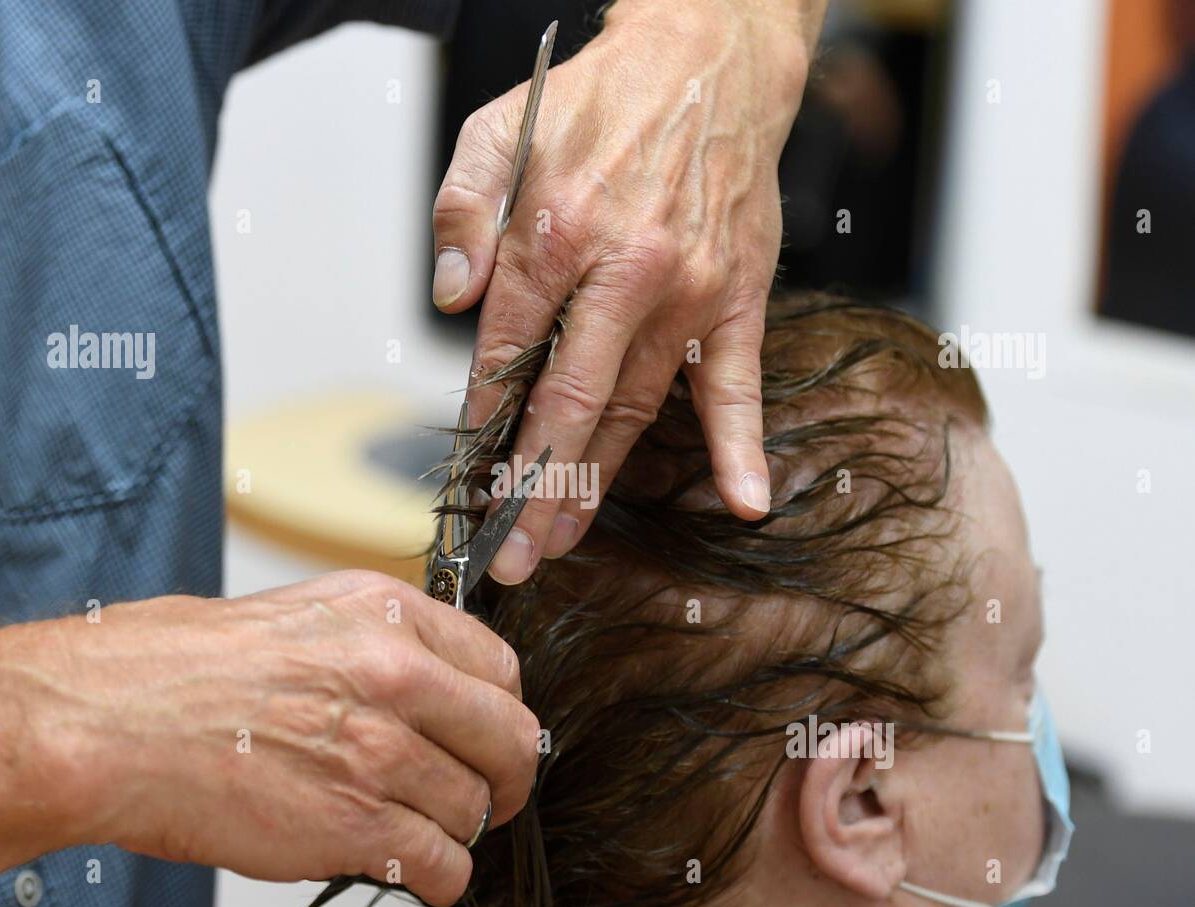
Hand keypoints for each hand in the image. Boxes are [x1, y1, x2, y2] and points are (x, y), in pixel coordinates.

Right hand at [28, 572, 535, 906]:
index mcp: (386, 616)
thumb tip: (430, 681)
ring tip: (419, 828)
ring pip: (475, 807)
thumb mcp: (299, 613)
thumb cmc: (176, 668)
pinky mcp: (355, 826)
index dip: (499, 712)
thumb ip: (377, 643)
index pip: (501, 668)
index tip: (487, 736)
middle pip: (510, 739)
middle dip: (506, 776)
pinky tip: (411, 865)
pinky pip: (443, 864)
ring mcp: (380, 752)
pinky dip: (438, 875)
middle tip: (489, 795)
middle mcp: (397, 676)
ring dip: (457, 826)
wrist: (108, 722)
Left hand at [431, 0, 821, 583]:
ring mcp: (690, 290)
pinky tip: (745, 500)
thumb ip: (463, 211)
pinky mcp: (739, 296)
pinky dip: (742, 444)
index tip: (471, 482)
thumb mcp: (500, 127)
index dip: (485, 426)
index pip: (507, 353)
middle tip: (513, 553)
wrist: (707, 62)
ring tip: (564, 538)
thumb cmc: (602, 103)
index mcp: (558, 233)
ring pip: (635, 406)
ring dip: (598, 482)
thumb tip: (451, 298)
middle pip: (571, 404)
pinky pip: (739, 383)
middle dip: (536, 488)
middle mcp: (626, 271)